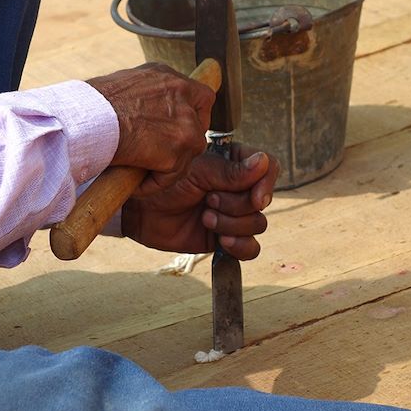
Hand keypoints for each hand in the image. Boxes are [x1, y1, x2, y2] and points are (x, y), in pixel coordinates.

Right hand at [87, 63, 214, 196]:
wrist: (85, 122)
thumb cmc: (91, 107)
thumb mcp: (126, 86)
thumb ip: (148, 96)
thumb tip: (149, 110)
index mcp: (168, 77)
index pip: (200, 95)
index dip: (194, 115)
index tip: (180, 128)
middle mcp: (182, 94)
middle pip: (200, 125)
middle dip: (185, 142)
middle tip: (164, 154)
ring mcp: (184, 122)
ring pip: (188, 154)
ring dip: (168, 167)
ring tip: (141, 172)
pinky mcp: (178, 149)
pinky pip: (171, 175)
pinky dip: (154, 183)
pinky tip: (136, 183)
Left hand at [122, 144, 279, 259]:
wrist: (141, 210)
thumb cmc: (165, 183)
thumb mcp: (197, 172)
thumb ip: (231, 172)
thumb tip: (264, 162)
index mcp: (235, 164)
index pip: (268, 168)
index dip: (266, 184)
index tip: (256, 198)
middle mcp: (238, 189)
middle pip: (261, 201)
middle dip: (236, 205)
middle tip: (208, 200)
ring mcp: (233, 215)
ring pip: (257, 224)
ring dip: (232, 224)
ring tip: (205, 218)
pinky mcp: (225, 239)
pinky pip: (250, 248)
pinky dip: (241, 246)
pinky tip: (222, 240)